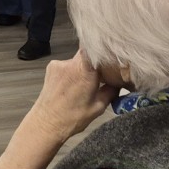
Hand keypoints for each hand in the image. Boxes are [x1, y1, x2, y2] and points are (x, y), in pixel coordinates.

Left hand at [0, 49, 115, 168]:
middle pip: (87, 52)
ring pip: (77, 59)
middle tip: (104, 71)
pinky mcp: (51, 67)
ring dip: (85, 67)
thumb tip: (121, 80)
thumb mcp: (99, 106)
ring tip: (87, 83)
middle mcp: (70, 63)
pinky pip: (67, 64)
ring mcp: (58, 63)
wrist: (47, 122)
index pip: (94, 47)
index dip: (103, 46)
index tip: (112, 50)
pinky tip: (74, 84)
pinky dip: (74, 71)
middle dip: (96, 60)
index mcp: (84, 71)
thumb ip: (111, 90)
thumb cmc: (74, 117)